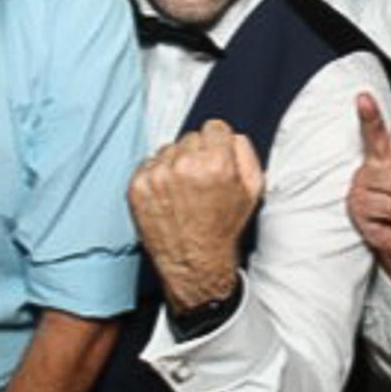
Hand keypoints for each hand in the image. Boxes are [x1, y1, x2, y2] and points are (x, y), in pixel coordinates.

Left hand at [131, 120, 263, 315]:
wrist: (195, 264)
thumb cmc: (223, 229)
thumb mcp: (253, 191)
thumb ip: (245, 153)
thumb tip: (230, 136)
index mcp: (216, 163)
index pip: (214, 127)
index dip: (218, 145)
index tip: (215, 161)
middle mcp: (184, 166)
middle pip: (190, 137)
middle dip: (196, 154)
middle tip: (200, 182)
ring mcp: (157, 176)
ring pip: (168, 149)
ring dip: (175, 164)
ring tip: (183, 192)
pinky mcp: (137, 187)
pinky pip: (148, 164)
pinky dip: (156, 176)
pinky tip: (167, 197)